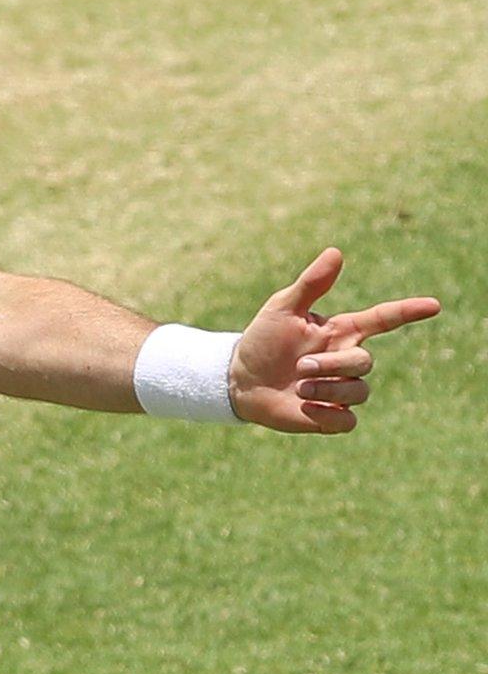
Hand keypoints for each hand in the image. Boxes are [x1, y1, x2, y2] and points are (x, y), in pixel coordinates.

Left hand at [230, 248, 440, 432]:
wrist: (240, 380)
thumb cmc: (262, 340)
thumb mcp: (282, 309)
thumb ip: (311, 284)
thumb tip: (336, 252)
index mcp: (341, 331)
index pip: (383, 320)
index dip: (408, 312)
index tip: (434, 305)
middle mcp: (345, 360)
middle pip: (365, 362)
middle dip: (334, 365)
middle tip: (301, 366)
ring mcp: (340, 390)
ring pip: (359, 392)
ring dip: (329, 389)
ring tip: (298, 386)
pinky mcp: (330, 417)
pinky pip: (348, 421)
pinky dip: (329, 415)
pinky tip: (306, 407)